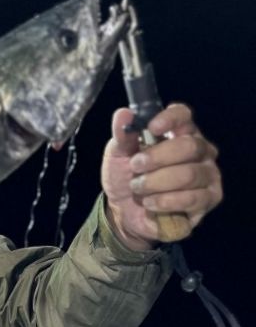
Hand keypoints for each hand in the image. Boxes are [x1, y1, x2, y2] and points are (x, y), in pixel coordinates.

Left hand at [101, 104, 222, 249]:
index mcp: (179, 132)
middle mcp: (199, 149)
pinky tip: (150, 203)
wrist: (124, 213)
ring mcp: (208, 173)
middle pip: (189, 146)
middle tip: (135, 167)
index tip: (152, 127)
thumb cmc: (125, 179)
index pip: (183, 115)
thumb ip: (122, 135)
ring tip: (138, 188)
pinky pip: (192, 198)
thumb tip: (123, 114)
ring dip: (157, 183)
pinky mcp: (210, 198)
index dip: (170, 119)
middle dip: (158, 158)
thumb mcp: (116, 156)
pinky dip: (165, 202)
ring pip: (189, 174)